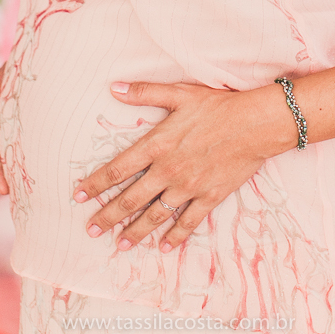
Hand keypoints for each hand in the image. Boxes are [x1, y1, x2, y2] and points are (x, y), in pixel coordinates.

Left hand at [73, 79, 292, 253]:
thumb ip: (146, 92)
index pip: (117, 169)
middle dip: (108, 216)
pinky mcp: (208, 197)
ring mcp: (188, 187)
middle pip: (130, 199)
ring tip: (120, 244)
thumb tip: (115, 88)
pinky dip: (175, 236)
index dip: (95, 183)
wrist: (256, 124)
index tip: (79, 195)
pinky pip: (187, 222)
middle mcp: (168, 170)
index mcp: (157, 145)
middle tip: (91, 229)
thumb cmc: (218, 106)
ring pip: (155, 215)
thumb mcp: (180, 93)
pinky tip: (164, 246)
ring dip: (135, 231)